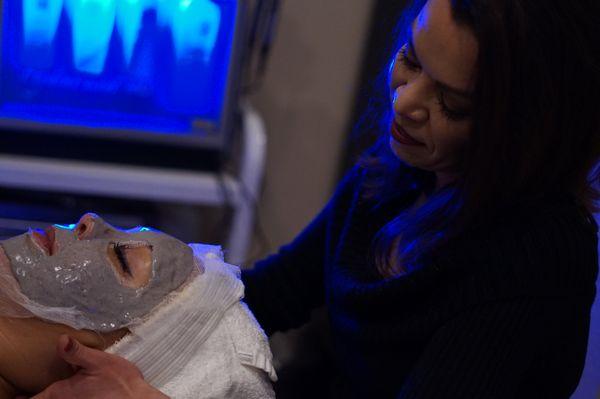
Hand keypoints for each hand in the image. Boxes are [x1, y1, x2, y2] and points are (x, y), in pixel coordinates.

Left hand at [30, 334, 167, 398]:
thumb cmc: (119, 382)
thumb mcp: (98, 361)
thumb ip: (77, 352)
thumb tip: (60, 339)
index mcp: (62, 391)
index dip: (22, 398)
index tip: (16, 395)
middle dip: (36, 395)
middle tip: (26, 392)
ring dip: (51, 395)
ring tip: (50, 388)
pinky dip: (64, 396)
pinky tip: (75, 390)